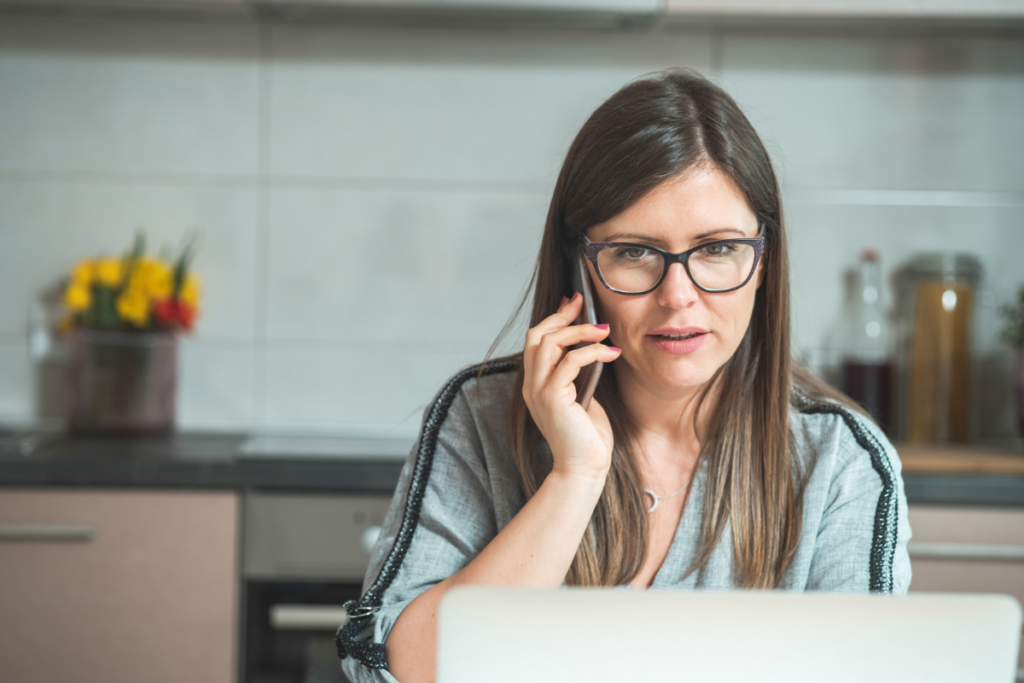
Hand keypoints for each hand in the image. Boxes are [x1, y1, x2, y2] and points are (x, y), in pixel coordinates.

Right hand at [521, 293, 621, 480]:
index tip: (574, 302)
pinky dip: (591, 352)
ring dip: (579, 331)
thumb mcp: (582, 396)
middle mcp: (531, 386)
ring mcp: (538, 391)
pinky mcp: (552, 398)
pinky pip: (569, 362)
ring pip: (550, 343)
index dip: (554, 318)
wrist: (584, 468)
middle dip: (562, 316)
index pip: (536, 341)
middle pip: (537, 335)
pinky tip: (611, 353)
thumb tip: (588, 345)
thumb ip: (579, 373)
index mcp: (535, 384)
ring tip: (604, 330)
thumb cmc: (587, 437)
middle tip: (585, 305)